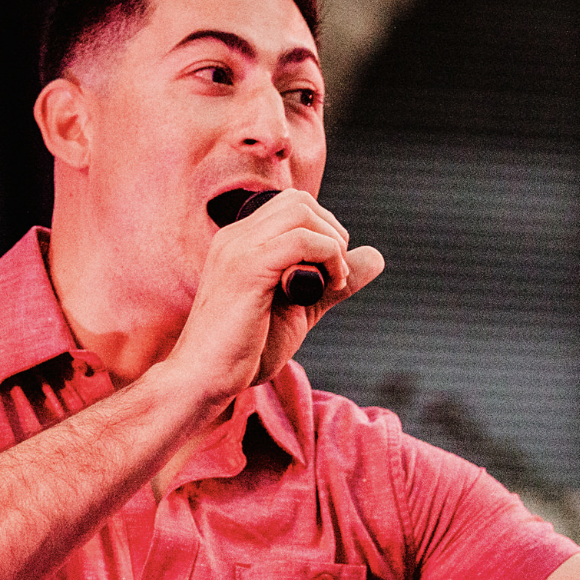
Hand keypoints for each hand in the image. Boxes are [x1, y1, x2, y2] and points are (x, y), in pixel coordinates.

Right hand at [170, 188, 385, 400]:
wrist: (204, 379)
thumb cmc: (245, 350)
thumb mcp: (300, 308)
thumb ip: (333, 281)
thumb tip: (375, 256)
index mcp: (240, 242)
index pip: (292, 205)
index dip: (325, 229)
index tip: (334, 269)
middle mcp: (236, 236)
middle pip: (299, 200)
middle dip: (333, 231)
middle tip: (339, 274)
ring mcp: (239, 249)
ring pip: (301, 212)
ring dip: (332, 244)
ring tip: (334, 282)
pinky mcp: (247, 269)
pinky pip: (301, 241)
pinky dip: (327, 258)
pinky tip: (328, 287)